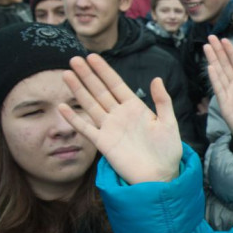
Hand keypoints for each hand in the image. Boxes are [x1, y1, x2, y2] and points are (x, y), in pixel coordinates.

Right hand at [60, 54, 181, 184]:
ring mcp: (110, 128)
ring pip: (90, 105)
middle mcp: (120, 115)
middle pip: (100, 91)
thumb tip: (156, 78)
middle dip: (87, 75)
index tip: (92, 57)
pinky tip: (63, 107)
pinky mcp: (103, 143)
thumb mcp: (169, 123)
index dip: (104, 71)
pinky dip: (74, 118)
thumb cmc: (168, 150)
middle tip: (74, 59)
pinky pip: (86, 128)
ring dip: (78, 90)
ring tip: (66, 74)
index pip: (116, 85)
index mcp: (135, 108)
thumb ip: (163, 101)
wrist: (161, 175)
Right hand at [204, 35, 232, 145]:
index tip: (225, 40)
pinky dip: (215, 78)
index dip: (231, 52)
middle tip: (211, 37)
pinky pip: (220, 89)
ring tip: (207, 47)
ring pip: (220, 74)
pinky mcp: (225, 104)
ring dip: (214, 60)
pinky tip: (211, 67)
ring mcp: (229, 95)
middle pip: (225, 66)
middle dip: (219, 51)